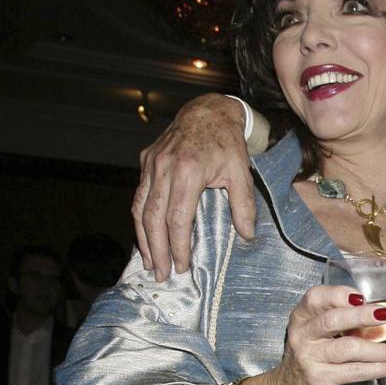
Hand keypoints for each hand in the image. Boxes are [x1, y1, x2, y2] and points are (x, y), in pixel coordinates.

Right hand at [132, 95, 255, 278]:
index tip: (182, 266)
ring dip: (143, 238)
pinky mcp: (146, 160)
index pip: (177, 218)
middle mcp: (164, 167)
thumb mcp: (241, 171)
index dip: (178, 246)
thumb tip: (246, 235)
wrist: (208, 110)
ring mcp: (152, 163)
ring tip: (149, 262)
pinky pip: (139, 195)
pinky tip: (144, 236)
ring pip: (140, 207)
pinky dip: (140, 218)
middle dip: (156, 250)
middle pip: (153, 217)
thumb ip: (243, 204)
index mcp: (188, 170)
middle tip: (161, 274)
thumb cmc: (226, 141)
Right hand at [244, 285, 385, 384]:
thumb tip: (377, 313)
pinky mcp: (319, 378)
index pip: (316, 297)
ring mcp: (309, 357)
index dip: (340, 294)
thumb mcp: (313, 333)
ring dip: (380, 349)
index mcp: (301, 317)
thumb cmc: (307, 358)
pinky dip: (376, 368)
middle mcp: (302, 334)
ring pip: (348, 348)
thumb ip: (336, 320)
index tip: (362, 296)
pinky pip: (353, 371)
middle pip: (333, 320)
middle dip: (362, 316)